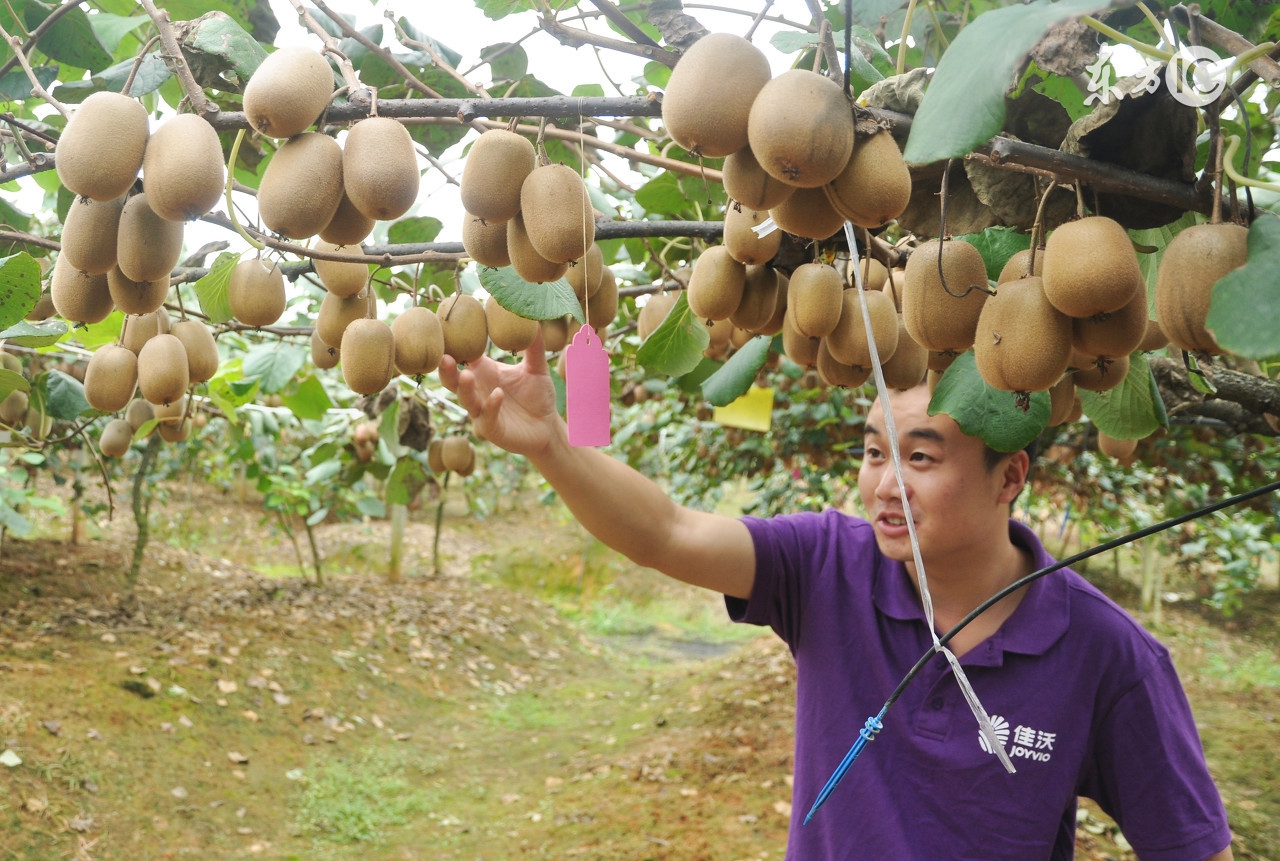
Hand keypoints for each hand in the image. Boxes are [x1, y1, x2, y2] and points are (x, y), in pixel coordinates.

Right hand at [438, 329, 561, 457]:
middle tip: (444, 356)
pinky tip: (498, 395)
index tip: (445, 330)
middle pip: (453, 379)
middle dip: (446, 369)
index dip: (453, 346)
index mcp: (483, 372)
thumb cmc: (538, 397)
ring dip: (464, 388)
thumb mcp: (536, 368)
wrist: (548, 427)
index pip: (462, 356)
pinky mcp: (491, 429)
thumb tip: (534, 317)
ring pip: (465, 399)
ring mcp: (481, 411)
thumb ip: (533, 345)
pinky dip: (491, 406)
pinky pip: (487, 417)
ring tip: (465, 375)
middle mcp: (477, 390)